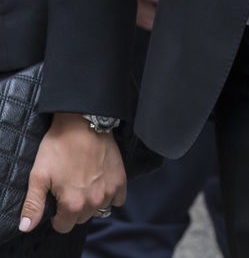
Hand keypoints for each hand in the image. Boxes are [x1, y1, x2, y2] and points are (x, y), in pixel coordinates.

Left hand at [19, 113, 125, 233]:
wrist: (84, 122)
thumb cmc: (60, 146)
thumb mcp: (39, 174)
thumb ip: (33, 205)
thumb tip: (26, 227)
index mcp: (72, 203)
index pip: (63, 226)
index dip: (57, 214)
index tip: (57, 197)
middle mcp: (93, 201)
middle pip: (81, 218)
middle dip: (74, 208)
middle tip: (70, 186)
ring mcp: (109, 190)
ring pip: (98, 209)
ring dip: (91, 202)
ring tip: (85, 182)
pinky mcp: (121, 179)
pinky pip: (118, 199)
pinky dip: (110, 195)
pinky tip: (101, 182)